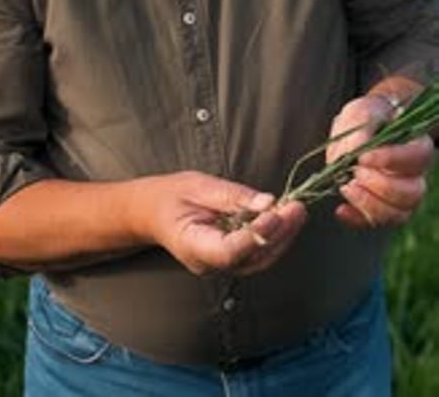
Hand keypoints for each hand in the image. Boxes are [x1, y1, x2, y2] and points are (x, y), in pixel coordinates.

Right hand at [137, 170, 306, 275]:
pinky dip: (275, 236)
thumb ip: (232, 196)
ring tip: (298, 210)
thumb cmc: (173, 196)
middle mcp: (210, 264)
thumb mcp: (198, 186)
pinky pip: (258, 253)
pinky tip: (287, 217)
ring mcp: (222, 266)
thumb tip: (267, 202)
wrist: (155, 212)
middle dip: (279, 234)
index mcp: (193, 247)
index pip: (229, 251)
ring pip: (260, 259)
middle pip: (252, 258)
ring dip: (283, 236)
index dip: (255, 234)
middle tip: (297, 207)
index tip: (275, 212)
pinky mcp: (233, 260)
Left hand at [327, 95, 434, 227]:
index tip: (364, 157)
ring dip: (370, 205)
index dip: (392, 160)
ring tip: (346, 187)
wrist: (357, 130)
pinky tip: (340, 209)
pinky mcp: (381, 209)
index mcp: (416, 146)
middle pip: (412, 193)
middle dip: (381, 187)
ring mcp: (401, 197)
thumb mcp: (362, 114)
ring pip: (399, 215)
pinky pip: (375, 224)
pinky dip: (357, 220)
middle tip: (356, 172)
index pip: (417, 157)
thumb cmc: (366, 117)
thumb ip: (362, 130)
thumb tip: (357, 152)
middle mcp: (415, 176)